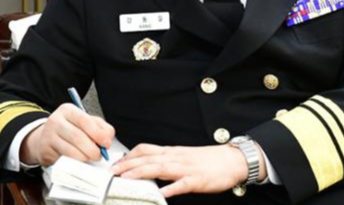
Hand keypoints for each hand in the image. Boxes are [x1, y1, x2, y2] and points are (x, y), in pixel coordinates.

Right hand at [20, 103, 114, 165]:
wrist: (44, 138)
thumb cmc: (69, 129)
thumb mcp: (85, 122)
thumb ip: (100, 127)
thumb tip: (107, 140)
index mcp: (68, 110)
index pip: (84, 120)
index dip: (98, 133)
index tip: (106, 143)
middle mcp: (56, 120)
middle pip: (78, 137)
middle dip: (92, 149)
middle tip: (99, 155)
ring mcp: (48, 136)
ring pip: (70, 150)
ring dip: (85, 157)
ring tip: (90, 158)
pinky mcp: (45, 151)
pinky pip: (63, 159)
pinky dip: (75, 163)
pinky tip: (79, 161)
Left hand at [111, 143, 266, 197]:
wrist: (232, 160)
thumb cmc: (208, 160)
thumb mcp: (184, 156)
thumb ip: (167, 160)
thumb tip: (148, 165)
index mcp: (172, 152)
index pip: (146, 150)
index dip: (129, 156)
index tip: (115, 163)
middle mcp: (176, 158)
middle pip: (148, 158)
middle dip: (128, 165)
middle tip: (112, 172)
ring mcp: (186, 168)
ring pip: (160, 168)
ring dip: (141, 173)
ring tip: (126, 179)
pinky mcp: (197, 180)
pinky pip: (181, 184)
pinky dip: (170, 188)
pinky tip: (160, 194)